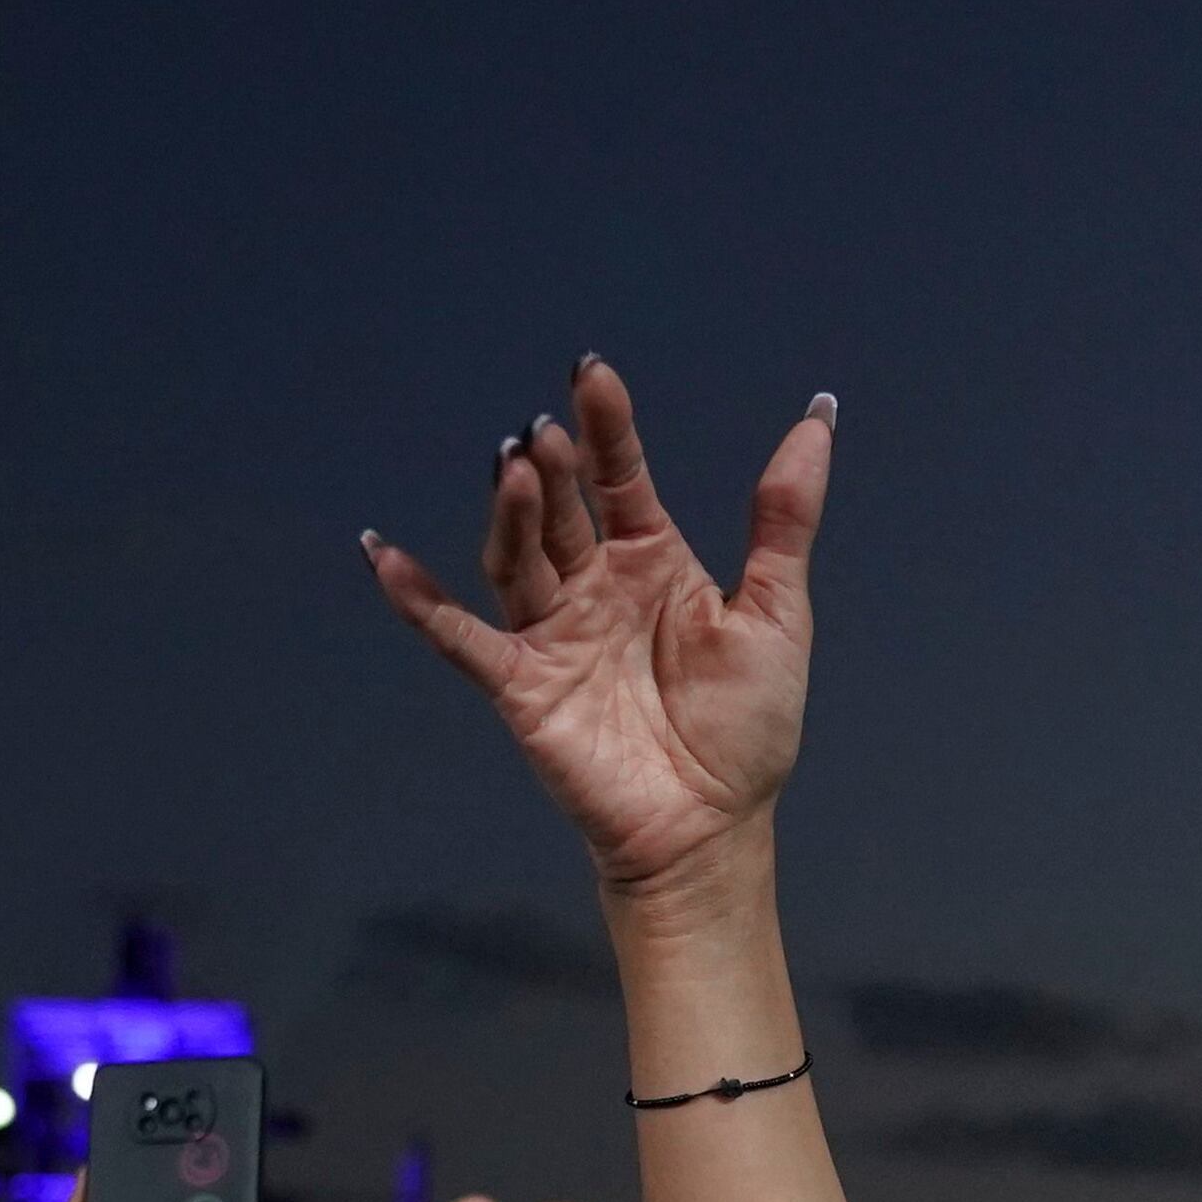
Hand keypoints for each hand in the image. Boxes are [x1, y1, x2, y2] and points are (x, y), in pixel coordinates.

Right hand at [365, 360, 834, 902]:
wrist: (712, 828)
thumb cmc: (746, 729)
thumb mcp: (775, 611)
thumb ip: (783, 519)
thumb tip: (817, 420)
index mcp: (651, 563)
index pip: (620, 479)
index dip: (607, 428)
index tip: (591, 373)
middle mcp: (594, 589)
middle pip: (561, 513)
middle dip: (551, 468)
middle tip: (543, 431)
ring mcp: (553, 635)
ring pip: (517, 559)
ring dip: (510, 515)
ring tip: (514, 470)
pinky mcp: (521, 686)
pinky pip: (461, 638)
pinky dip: (418, 600)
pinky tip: (383, 556)